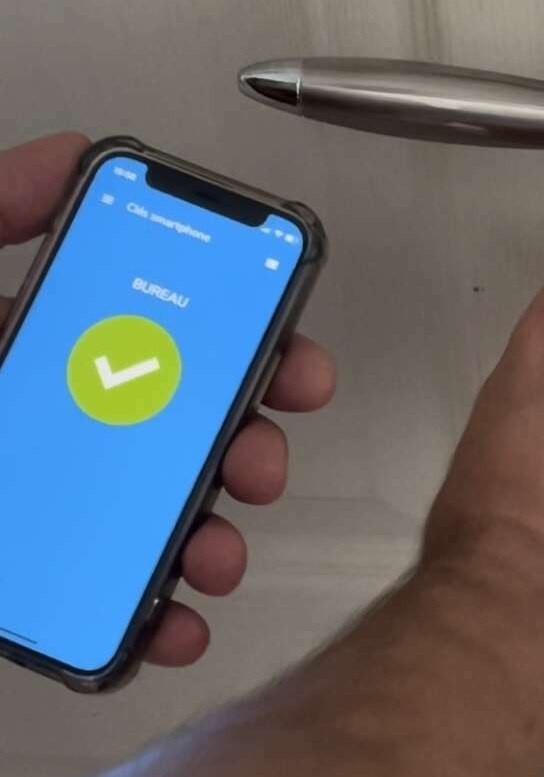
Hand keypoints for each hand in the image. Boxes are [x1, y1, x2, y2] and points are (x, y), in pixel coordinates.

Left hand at [0, 133, 335, 667]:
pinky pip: (101, 604)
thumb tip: (67, 155)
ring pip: (154, 522)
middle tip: (260, 454)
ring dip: (212, 536)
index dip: (240, 343)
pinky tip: (174, 621)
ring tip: (217, 547)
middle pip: (178, 432)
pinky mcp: (14, 581)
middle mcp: (43, 426)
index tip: (285, 355)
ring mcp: (33, 509)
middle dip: (244, 445)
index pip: (155, 336)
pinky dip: (154, 621)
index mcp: (27, 348)